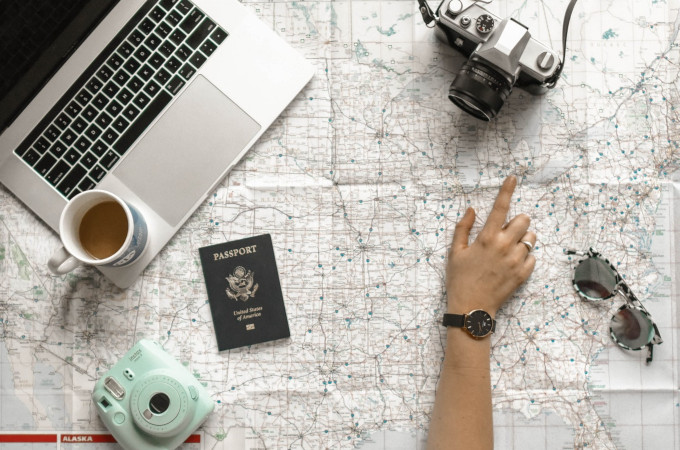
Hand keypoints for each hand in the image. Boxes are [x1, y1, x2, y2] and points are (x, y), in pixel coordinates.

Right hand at [446, 176, 535, 315]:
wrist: (471, 308)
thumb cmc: (459, 279)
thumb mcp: (455, 252)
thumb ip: (463, 228)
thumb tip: (472, 209)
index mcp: (486, 238)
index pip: (500, 207)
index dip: (507, 190)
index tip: (513, 177)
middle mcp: (504, 246)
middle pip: (524, 220)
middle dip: (518, 221)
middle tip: (507, 231)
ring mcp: (516, 261)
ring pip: (531, 238)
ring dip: (523, 239)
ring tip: (510, 248)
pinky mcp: (523, 274)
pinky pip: (532, 257)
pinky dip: (525, 257)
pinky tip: (511, 263)